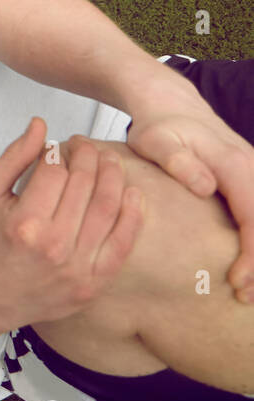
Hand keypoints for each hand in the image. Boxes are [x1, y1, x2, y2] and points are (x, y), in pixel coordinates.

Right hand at [0, 117, 141, 334]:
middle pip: (84, 184)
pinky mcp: (93, 284)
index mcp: (23, 223)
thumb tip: (41, 124)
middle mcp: (54, 246)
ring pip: (108, 207)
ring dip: (113, 175)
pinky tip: (131, 191)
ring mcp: (77, 268)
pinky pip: (123, 243)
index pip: (54, 171)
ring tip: (107, 159)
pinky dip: (133, 214)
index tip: (54, 147)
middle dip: (87, 155)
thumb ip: (13, 158)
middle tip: (84, 144)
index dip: (56, 151)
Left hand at [125, 85, 253, 301]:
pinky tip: (250, 264)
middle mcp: (253, 169)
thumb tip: (206, 186)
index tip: (237, 282)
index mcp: (234, 165)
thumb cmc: (158, 125)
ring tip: (249, 289)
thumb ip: (178, 161)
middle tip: (245, 297)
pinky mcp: (248, 179)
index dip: (252, 255)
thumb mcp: (156, 140)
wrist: (168, 103)